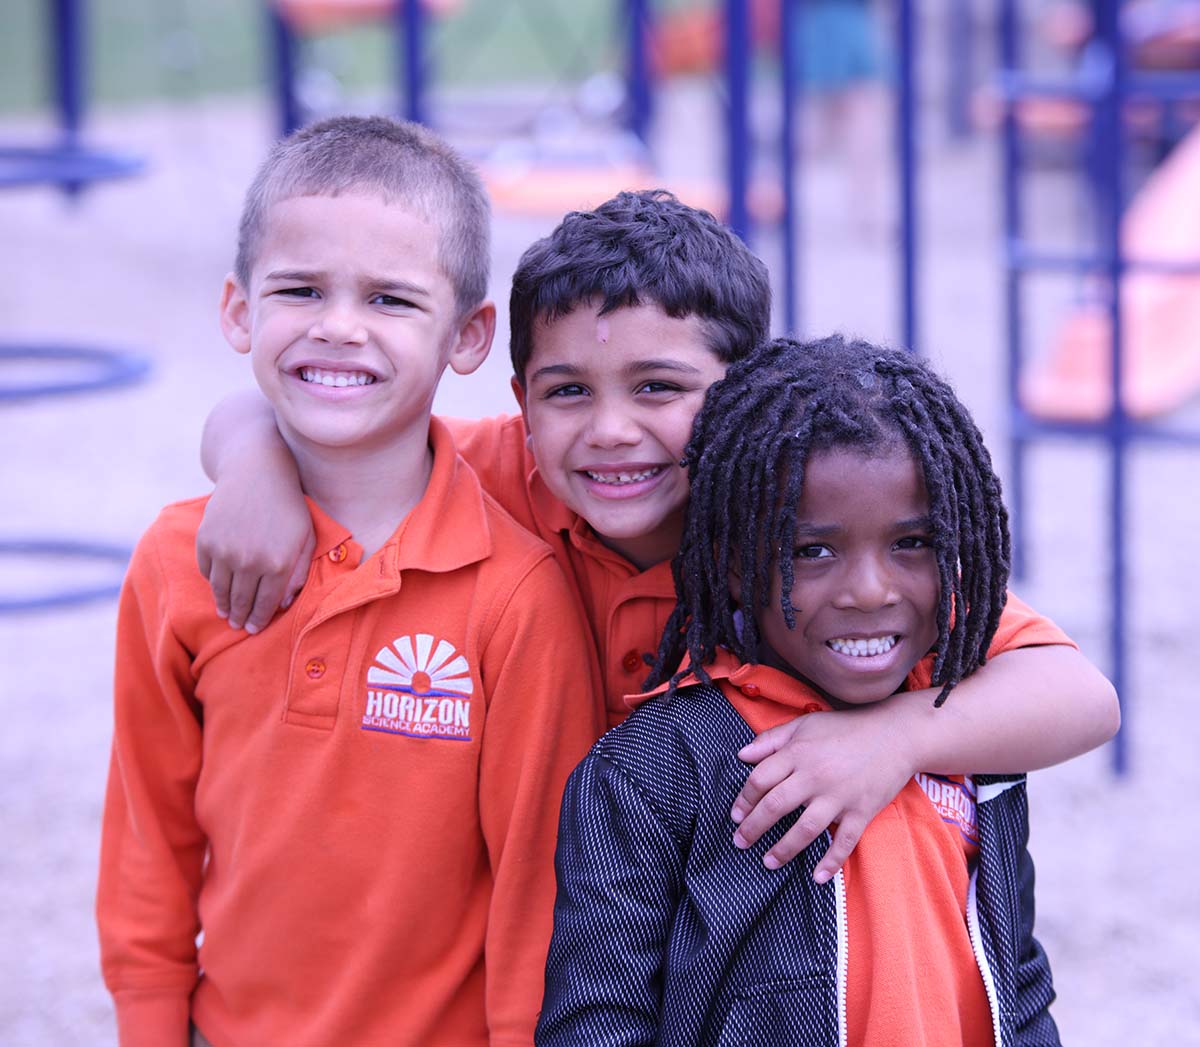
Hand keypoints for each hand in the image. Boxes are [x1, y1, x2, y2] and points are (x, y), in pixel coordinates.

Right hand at [195, 472, 313, 633]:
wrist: (256, 472)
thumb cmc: (288, 507)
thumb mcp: (305, 538)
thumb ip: (298, 573)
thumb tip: (284, 604)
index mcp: (277, 563)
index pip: (265, 604)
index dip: (258, 620)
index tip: (254, 630)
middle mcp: (249, 561)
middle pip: (241, 601)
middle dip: (240, 618)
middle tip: (238, 627)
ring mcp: (224, 551)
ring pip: (220, 590)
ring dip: (223, 605)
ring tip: (227, 613)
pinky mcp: (206, 540)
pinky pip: (206, 570)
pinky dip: (211, 581)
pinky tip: (218, 585)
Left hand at [730, 705, 914, 880]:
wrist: (895, 735)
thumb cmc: (845, 728)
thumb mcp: (804, 724)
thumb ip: (771, 739)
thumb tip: (741, 755)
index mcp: (799, 753)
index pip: (760, 779)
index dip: (744, 799)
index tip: (735, 815)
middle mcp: (816, 776)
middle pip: (776, 806)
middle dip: (754, 828)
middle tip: (739, 842)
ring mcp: (840, 796)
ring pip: (806, 829)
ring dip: (784, 849)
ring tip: (767, 862)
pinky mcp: (862, 811)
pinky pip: (844, 841)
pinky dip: (831, 861)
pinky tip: (817, 877)